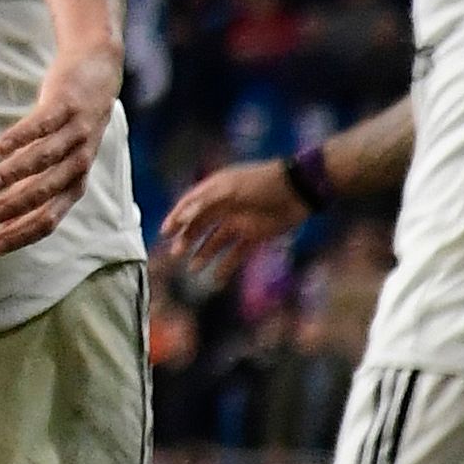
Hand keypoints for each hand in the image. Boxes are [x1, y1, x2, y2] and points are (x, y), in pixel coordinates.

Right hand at [0, 45, 122, 255]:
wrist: (98, 72)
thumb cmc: (70, 125)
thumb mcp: (58, 162)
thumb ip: (34, 189)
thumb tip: (0, 225)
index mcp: (75, 182)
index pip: (49, 219)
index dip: (21, 234)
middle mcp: (79, 162)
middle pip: (43, 194)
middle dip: (8, 210)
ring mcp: (75, 133)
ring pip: (42, 160)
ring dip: (12, 176)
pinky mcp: (67, 105)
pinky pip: (44, 124)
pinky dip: (22, 137)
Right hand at [156, 156, 303, 279]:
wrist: (300, 190)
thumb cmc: (262, 182)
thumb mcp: (230, 187)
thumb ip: (205, 202)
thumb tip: (182, 217)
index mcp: (216, 191)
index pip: (189, 205)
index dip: (175, 218)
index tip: (164, 233)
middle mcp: (225, 208)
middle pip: (200, 226)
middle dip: (186, 239)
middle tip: (175, 254)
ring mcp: (240, 223)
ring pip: (216, 242)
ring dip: (203, 255)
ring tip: (193, 269)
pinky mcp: (255, 236)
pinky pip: (236, 254)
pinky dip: (226, 267)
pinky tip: (216, 280)